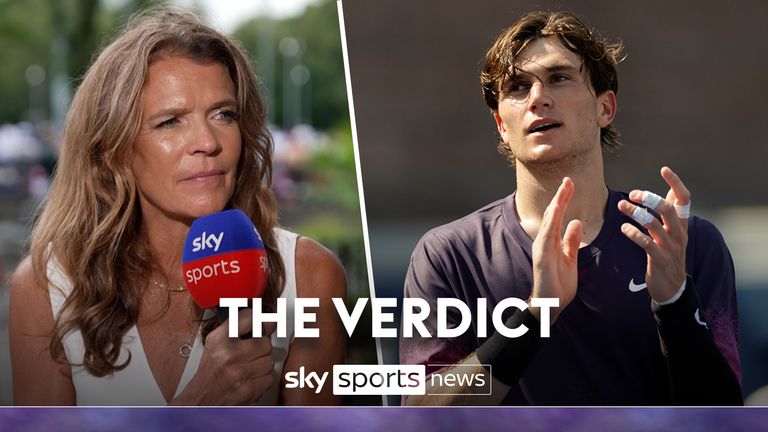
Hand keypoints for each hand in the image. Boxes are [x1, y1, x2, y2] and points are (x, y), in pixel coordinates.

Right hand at [171, 312, 274, 404]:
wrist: (201, 400)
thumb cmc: (211, 371)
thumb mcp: (216, 342)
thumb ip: (239, 326)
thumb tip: (269, 321)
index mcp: (219, 339)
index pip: (249, 317)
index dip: (259, 320)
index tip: (262, 323)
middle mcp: (229, 354)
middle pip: (265, 343)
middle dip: (260, 350)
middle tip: (249, 355)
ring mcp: (239, 373)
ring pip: (269, 362)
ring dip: (262, 366)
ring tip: (248, 369)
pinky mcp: (248, 390)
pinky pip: (269, 378)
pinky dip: (262, 381)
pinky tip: (249, 380)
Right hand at [530, 177, 581, 322]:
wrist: (552, 305)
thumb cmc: (559, 284)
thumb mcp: (570, 258)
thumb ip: (571, 241)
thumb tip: (575, 222)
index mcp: (553, 241)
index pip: (559, 216)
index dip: (564, 200)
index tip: (570, 184)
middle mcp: (545, 242)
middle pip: (553, 215)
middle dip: (560, 197)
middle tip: (568, 180)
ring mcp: (541, 249)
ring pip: (549, 223)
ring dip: (556, 206)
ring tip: (563, 191)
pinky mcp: (541, 258)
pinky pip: (546, 238)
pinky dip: (551, 225)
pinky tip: (556, 213)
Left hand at [618, 166, 689, 302]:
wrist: (672, 287)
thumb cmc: (669, 254)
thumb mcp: (673, 233)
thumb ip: (671, 214)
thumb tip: (671, 191)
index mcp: (681, 224)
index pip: (684, 199)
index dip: (676, 183)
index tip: (664, 169)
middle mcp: (678, 233)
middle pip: (668, 209)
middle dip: (650, 198)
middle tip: (633, 193)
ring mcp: (670, 247)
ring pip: (654, 225)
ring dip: (636, 214)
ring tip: (621, 206)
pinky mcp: (660, 259)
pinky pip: (647, 243)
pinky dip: (634, 234)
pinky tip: (623, 228)